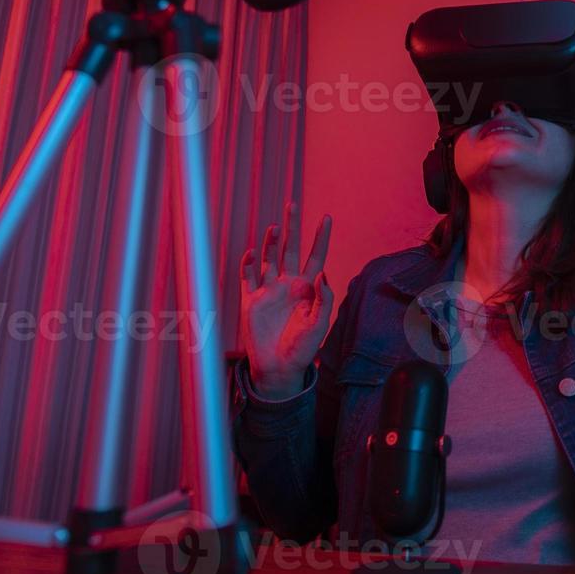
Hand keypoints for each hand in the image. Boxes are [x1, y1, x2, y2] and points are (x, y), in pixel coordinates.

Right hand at [240, 202, 332, 398]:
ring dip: (271, 242)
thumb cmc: (303, 349)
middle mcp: (288, 284)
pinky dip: (248, 264)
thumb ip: (323, 300)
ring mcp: (269, 291)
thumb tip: (323, 273)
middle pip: (291, 249)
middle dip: (292, 227)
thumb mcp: (319, 325)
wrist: (279, 368)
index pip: (316, 256)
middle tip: (292, 204)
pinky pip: (248, 277)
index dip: (321, 237)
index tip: (326, 217)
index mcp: (308, 288)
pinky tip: (252, 254)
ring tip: (275, 227)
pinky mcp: (251, 301)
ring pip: (269, 258)